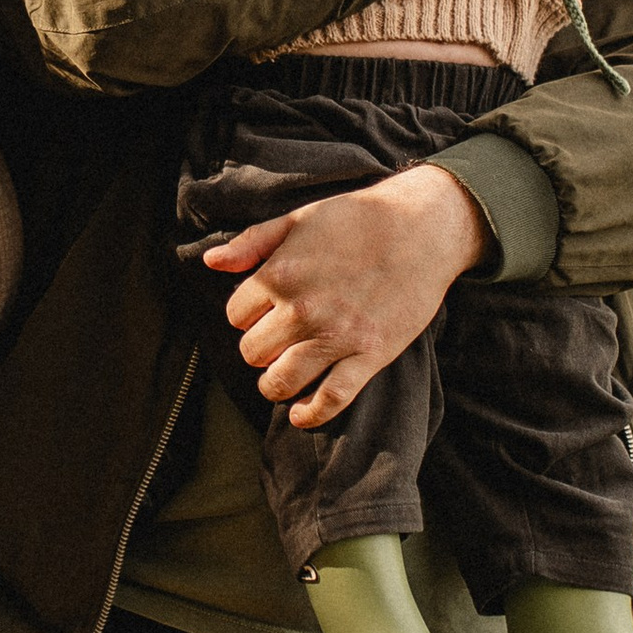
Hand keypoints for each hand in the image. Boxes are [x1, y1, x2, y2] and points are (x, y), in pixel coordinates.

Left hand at [202, 161, 493, 428]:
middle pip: (253, 352)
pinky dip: (311, 414)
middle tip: (275, 341)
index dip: (247, 315)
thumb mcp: (297, 219)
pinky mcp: (369, 355)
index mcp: (279, 274)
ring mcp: (336, 336)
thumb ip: (251, 243)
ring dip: (274, 385)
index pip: (236, 315)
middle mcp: (302, 310)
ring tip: (280, 378)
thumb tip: (211, 263)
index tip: (263, 313)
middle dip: (259, 348)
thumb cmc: (358, 218)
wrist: (421, 226)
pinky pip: (331, 398)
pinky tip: (301, 415)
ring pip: (281, 381)